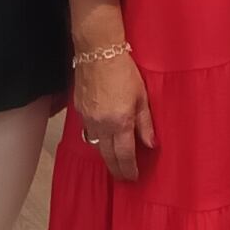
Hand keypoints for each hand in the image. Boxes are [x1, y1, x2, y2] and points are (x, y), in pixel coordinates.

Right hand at [73, 52, 158, 183]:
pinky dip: (96, 138)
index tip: (133, 177)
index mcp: (119, 122)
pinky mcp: (78, 110)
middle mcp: (101, 124)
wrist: (98, 52)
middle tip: (123, 178)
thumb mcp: (142, 96)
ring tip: (114, 162)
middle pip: (107, 155)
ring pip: (96, 145)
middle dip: (116, 169)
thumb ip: (145, 123)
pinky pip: (88, 131)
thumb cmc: (123, 70)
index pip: (124, 155)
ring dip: (105, 155)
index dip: (129, 169)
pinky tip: (102, 139)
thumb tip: (151, 144)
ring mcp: (87, 118)